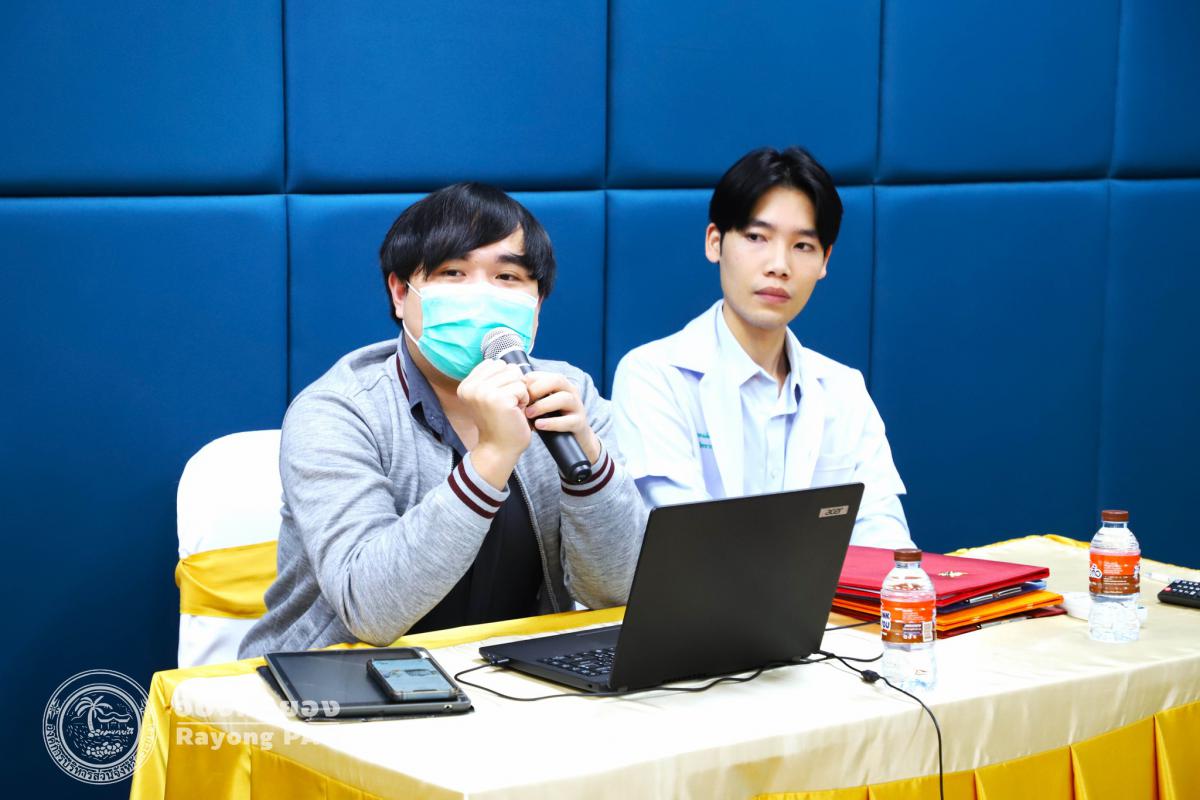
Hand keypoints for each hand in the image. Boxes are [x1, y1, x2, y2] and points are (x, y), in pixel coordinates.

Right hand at [457, 360, 532, 487]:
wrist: (499, 449)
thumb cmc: (499, 422)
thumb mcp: (489, 396)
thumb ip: (492, 377)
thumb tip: (510, 363)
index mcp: (466, 385)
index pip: (495, 364)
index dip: (505, 380)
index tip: (498, 399)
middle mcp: (471, 387)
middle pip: (507, 368)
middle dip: (513, 385)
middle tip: (506, 405)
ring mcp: (483, 392)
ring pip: (515, 376)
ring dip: (520, 392)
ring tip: (511, 408)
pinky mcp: (498, 399)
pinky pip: (522, 388)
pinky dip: (524, 401)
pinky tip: (515, 413)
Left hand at [522, 371, 601, 464]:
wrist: (570, 441)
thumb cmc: (550, 419)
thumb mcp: (539, 404)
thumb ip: (528, 396)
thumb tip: (507, 388)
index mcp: (559, 384)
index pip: (543, 375)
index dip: (528, 382)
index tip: (516, 393)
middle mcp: (570, 392)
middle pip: (557, 380)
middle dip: (538, 389)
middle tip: (523, 401)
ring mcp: (577, 407)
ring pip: (564, 398)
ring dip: (543, 405)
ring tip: (529, 414)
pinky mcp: (579, 423)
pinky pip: (568, 421)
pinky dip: (552, 423)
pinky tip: (539, 426)